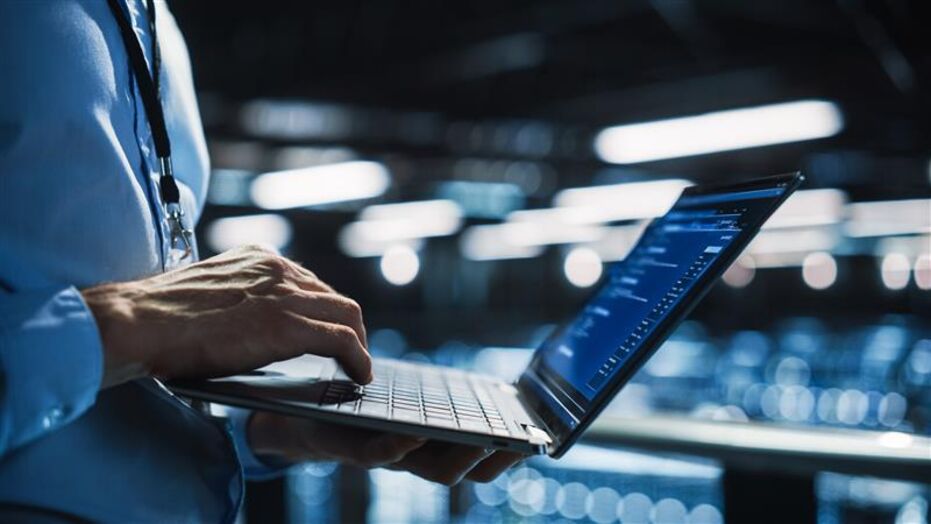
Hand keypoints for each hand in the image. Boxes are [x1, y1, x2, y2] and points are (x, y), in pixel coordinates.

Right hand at [82, 245, 370, 387]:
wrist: (140, 321)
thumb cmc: (160, 315)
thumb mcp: (209, 292)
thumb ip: (239, 297)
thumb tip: (252, 324)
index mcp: (259, 258)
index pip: (309, 282)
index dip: (322, 310)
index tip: (326, 331)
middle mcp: (278, 269)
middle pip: (332, 297)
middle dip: (346, 326)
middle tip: (349, 354)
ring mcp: (285, 296)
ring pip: (346, 315)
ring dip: (358, 343)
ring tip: (357, 367)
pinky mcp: (288, 326)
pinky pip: (343, 340)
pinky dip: (358, 358)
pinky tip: (359, 375)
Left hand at [248, 412, 526, 484]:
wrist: (305, 413)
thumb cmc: (362, 403)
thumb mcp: (405, 398)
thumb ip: (435, 399)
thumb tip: (483, 385)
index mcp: (430, 446)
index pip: (477, 458)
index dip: (505, 454)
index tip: (534, 440)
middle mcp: (414, 458)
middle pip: (463, 470)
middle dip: (491, 460)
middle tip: (515, 444)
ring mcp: (388, 457)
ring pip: (432, 471)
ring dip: (459, 458)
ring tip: (482, 440)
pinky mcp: (356, 450)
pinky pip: (383, 456)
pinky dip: (402, 446)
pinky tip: (416, 430)